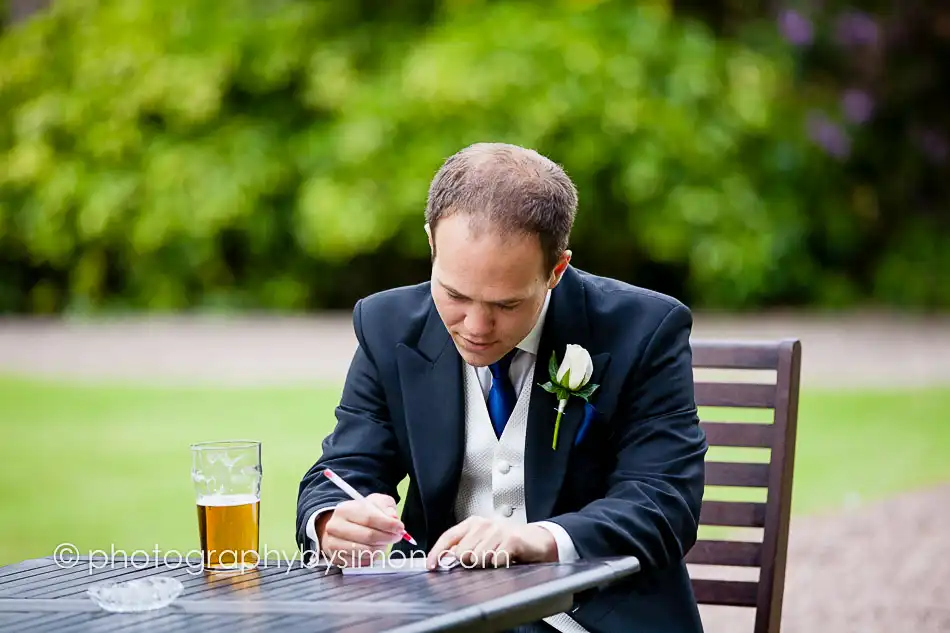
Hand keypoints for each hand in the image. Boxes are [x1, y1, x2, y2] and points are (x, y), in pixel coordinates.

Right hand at [317, 494, 404, 566]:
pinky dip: (372, 558)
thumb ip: (386, 507)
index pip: (370, 518)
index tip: (400, 528)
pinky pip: (360, 562)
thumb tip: (393, 519)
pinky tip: (374, 549)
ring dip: (381, 548)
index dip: (388, 524)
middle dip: (388, 537)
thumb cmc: (361, 514)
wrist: (342, 525)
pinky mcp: (336, 558)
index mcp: (345, 509)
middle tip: (397, 536)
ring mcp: (334, 544)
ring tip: (384, 542)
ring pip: (365, 551)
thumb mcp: (375, 502)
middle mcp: (335, 527)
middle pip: (368, 536)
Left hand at [426, 517, 557, 569]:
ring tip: (496, 559)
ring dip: (486, 565)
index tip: (431, 566)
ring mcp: (498, 530)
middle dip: (469, 563)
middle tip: (483, 561)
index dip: (437, 552)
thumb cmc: (506, 543)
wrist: (535, 540)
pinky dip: (499, 565)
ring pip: (478, 558)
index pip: (448, 537)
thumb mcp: (482, 543)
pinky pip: (496, 561)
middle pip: (462, 552)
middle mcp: (483, 524)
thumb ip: (463, 549)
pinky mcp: (511, 539)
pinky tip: (506, 560)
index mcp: (472, 524)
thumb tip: (444, 560)